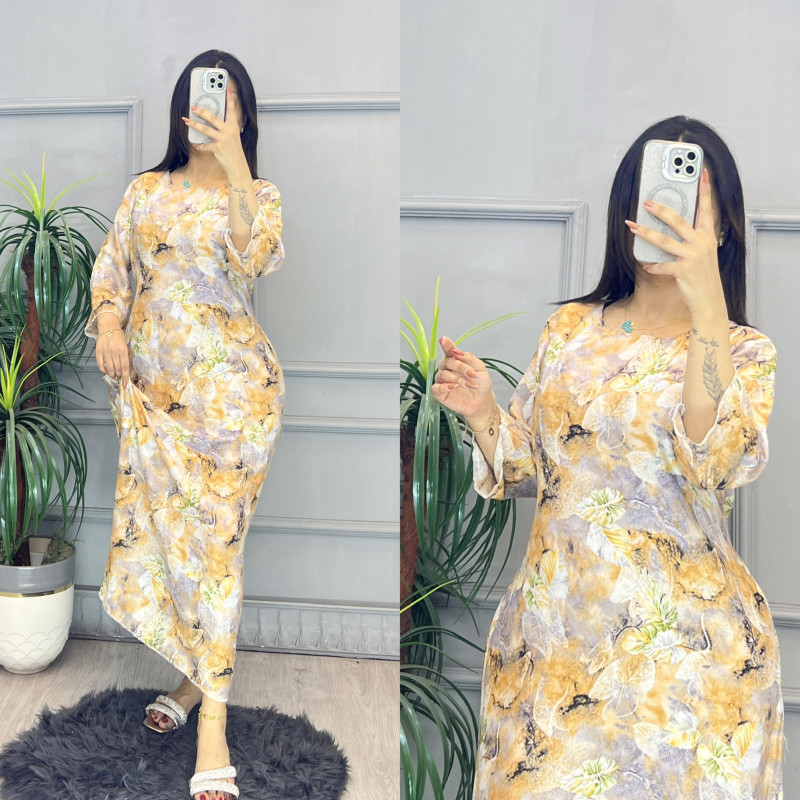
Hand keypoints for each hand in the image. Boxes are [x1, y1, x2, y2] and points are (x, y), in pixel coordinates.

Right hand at [95, 314, 129, 382]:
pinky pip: (100, 364)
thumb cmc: (119, 338)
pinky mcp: (98, 351)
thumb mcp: (125, 347)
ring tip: (113, 376)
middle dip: (118, 376)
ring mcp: (106, 352)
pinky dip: (103, 370)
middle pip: (117, 369)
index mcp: (123, 351)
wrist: (108, 327)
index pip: (124, 367)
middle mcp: (114, 352)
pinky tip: (105, 371)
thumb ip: (124, 357)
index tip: (125, 384)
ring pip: (109, 368)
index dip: (125, 377)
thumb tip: (123, 371)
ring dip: (111, 374)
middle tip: (118, 377)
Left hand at [182, 86, 248, 179]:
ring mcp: (223, 139)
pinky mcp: (218, 148)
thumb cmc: (234, 150)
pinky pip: (205, 145)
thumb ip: (226, 126)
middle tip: (193, 106)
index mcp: (233, 126)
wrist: (238, 166)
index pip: (232, 109)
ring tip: (186, 120)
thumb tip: (213, 119)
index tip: (228, 87)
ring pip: (205, 129)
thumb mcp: (233, 136)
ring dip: (194, 124)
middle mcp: (228, 131)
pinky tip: (194, 144)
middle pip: (213, 118)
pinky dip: (199, 145)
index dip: (230, 98)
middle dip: (201, 111)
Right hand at [431, 337, 494, 424]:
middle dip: (460, 367)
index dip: (446, 345)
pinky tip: (453, 387)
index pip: (449, 350)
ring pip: (442, 374)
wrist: (481, 402)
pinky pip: (435, 387)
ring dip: (456, 378)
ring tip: (468, 384)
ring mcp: (442, 381)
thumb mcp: (480, 368)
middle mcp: (447, 369)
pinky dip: (444, 386)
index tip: (444, 340)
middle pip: (446, 362)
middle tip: (471, 374)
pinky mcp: (439, 392)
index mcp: (456, 361)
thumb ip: (469, 358)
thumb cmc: (480, 385)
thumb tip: (458, 352)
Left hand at [625, 169, 726, 317]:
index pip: (707, 208)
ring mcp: (693, 256)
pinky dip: (652, 265)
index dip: (705, 190)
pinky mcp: (683, 270)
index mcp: (708, 236)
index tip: (702, 171)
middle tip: (646, 202)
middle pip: (678, 221)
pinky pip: (662, 265)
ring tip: (632, 226)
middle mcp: (701, 243)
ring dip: (645, 233)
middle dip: (661, 210)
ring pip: (664, 241)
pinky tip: (646, 265)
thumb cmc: (703, 275)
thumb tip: (673, 226)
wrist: (709, 300)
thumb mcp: (703, 253)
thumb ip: (693, 238)